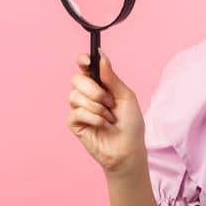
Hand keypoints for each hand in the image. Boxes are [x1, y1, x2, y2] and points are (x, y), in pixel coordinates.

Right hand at [67, 50, 145, 175]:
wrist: (128, 148)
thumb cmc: (131, 124)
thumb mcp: (126, 97)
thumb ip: (112, 78)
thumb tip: (102, 56)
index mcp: (100, 85)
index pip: (85, 68)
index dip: (83, 61)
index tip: (87, 61)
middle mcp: (87, 95)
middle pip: (77, 79)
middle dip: (95, 90)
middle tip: (109, 101)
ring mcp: (79, 108)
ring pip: (75, 96)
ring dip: (97, 107)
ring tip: (109, 117)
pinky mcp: (74, 122)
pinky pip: (77, 112)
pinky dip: (94, 118)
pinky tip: (103, 125)